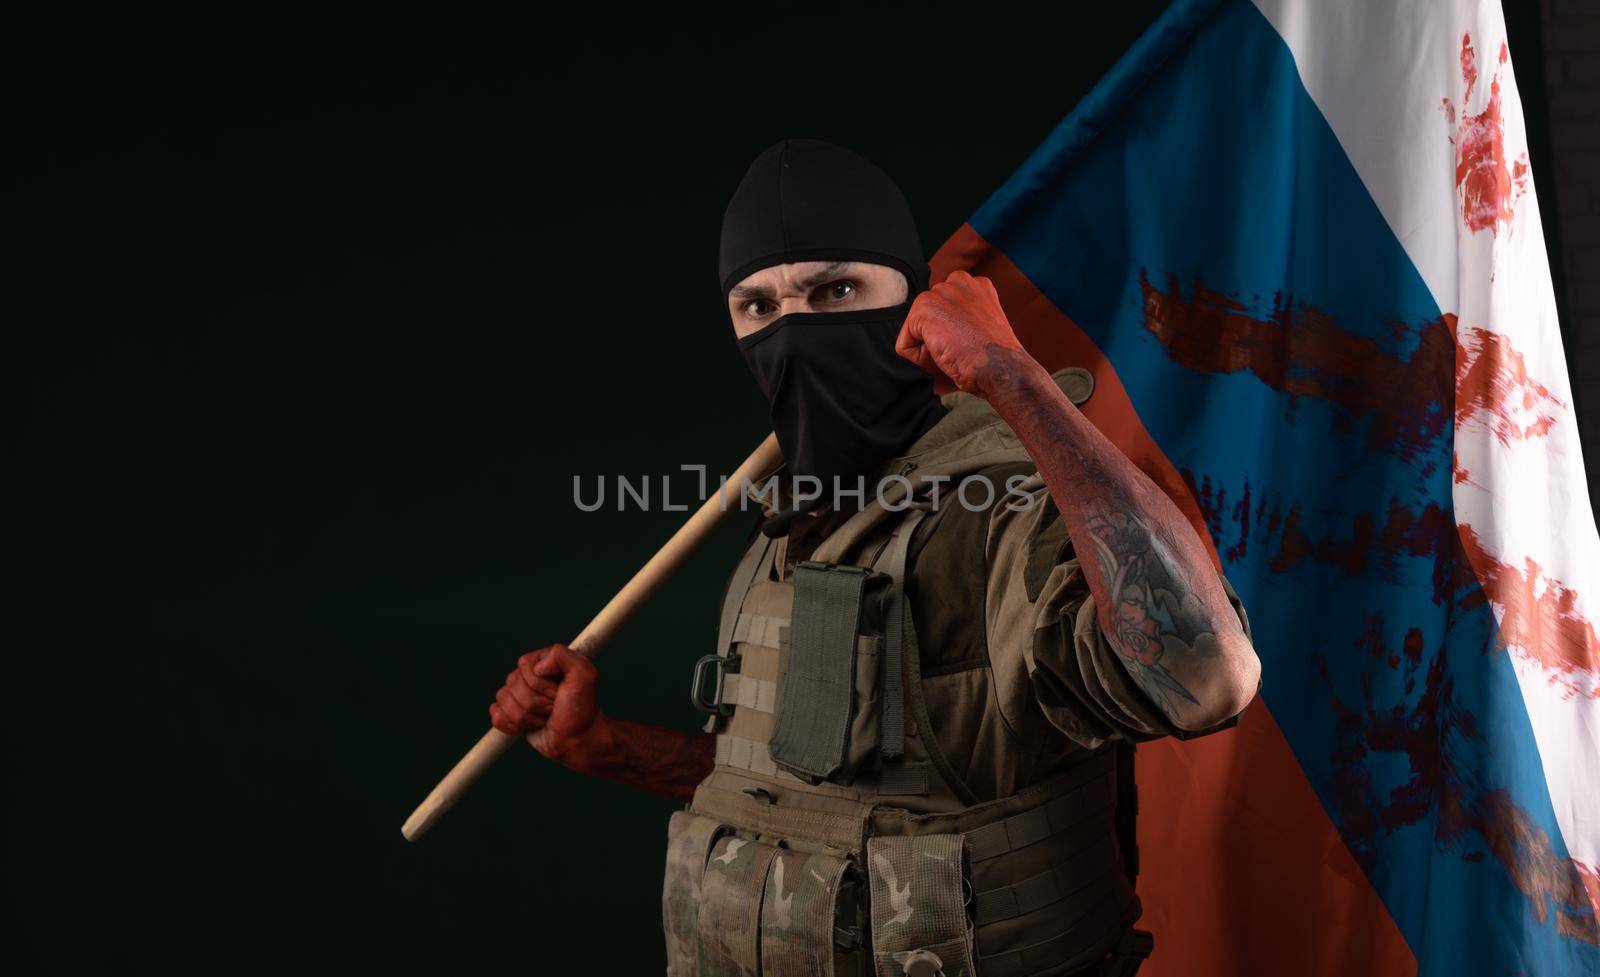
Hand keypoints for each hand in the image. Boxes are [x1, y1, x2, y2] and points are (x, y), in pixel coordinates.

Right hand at [488, 643, 603, 768]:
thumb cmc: (582, 709)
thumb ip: (563, 656)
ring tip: (546, 717)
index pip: (524, 665)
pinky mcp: (511, 714)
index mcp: (543, 662)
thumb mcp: (584, 675)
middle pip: (513, 684)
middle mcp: (529, 676)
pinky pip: (496, 715)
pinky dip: (511, 725)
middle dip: (536, 702)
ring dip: (527, 716)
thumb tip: (538, 667)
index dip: (540, 683)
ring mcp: (519, 695)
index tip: (559, 692)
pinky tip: (528, 727)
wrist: (579, 740)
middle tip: (554, 707)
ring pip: (503, 700)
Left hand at [896, 270, 1038, 398]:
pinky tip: (946, 354)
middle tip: (964, 347)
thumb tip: (935, 331)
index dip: (953, 334)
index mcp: (976, 285)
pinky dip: (920, 359)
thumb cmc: (996, 359)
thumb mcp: (981, 327)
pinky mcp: (924, 309)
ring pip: (915, 330)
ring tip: (956, 350)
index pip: (944, 310)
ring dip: (930, 348)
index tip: (973, 342)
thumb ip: (961, 318)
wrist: (1001, 367)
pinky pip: (905, 345)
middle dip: (938, 338)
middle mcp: (959, 281)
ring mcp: (940, 293)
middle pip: (927, 318)